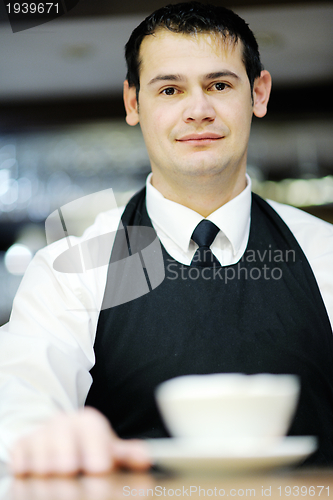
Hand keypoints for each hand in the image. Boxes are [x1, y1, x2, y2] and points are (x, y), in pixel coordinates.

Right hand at [10, 407, 150, 476]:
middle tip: (70, 469)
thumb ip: (127, 454)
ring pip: (40, 441)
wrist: (64, 442)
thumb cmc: (90, 450)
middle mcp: (64, 422)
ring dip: (46, 460)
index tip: (99, 467)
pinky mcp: (24, 444)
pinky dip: (25, 462)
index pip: (91, 426)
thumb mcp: (110, 451)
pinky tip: (32, 472)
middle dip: (66, 452)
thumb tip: (146, 458)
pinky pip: (21, 450)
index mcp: (88, 421)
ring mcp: (43, 432)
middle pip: (62, 432)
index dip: (95, 446)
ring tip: (53, 473)